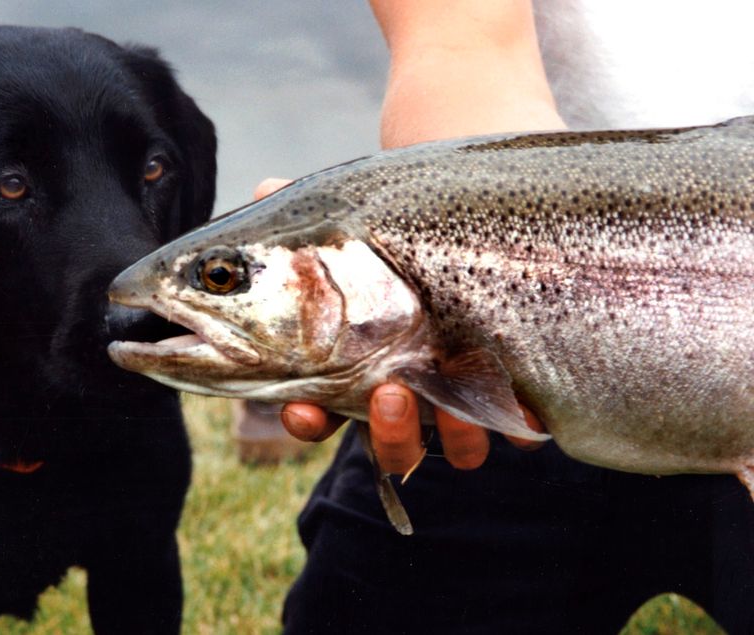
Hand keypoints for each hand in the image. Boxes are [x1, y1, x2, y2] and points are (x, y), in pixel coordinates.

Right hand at [253, 178, 547, 473]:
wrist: (469, 222)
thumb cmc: (389, 234)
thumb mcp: (348, 223)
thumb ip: (302, 216)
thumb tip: (265, 190)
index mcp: (354, 371)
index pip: (320, 414)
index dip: (307, 421)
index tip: (302, 409)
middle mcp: (409, 393)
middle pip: (390, 442)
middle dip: (389, 430)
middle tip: (388, 391)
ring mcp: (463, 395)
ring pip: (456, 447)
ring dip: (452, 432)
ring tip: (459, 393)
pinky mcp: (513, 387)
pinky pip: (519, 426)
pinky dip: (516, 420)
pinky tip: (517, 395)